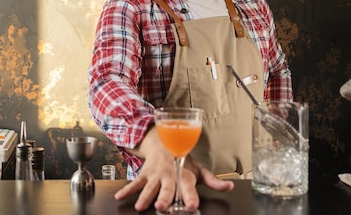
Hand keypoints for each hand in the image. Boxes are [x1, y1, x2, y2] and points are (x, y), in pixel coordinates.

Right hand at [114, 128, 233, 211]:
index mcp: (184, 175)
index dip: (191, 196)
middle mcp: (169, 175)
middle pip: (167, 188)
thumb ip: (214, 181)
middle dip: (164, 197)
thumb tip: (229, 186)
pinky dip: (127, 190)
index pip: (188, 186)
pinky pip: (135, 183)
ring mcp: (155, 175)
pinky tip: (121, 197)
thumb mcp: (199, 169)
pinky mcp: (144, 174)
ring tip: (141, 206)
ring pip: (150, 187)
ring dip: (145, 196)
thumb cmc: (182, 160)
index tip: (192, 206)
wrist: (164, 143)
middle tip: (163, 206)